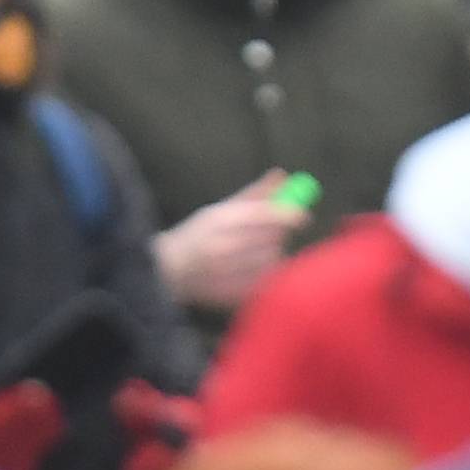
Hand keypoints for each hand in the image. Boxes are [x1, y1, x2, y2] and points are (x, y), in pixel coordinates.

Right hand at [155, 176, 303, 314]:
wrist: (166, 272)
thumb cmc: (195, 236)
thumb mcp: (219, 210)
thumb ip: (253, 194)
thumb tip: (282, 175)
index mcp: (220, 220)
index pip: (265, 215)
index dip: (290, 215)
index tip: (304, 218)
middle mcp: (223, 246)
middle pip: (271, 238)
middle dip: (279, 235)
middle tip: (276, 234)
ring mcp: (226, 273)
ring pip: (270, 261)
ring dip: (271, 255)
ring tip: (255, 254)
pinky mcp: (229, 294)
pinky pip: (262, 283)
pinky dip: (264, 276)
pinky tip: (250, 271)